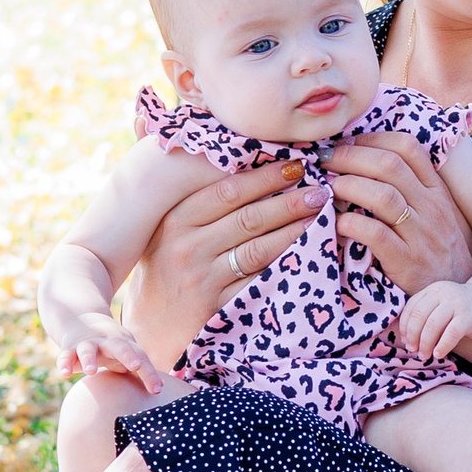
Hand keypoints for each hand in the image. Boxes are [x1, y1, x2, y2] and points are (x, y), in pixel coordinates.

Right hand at [58, 314, 165, 391]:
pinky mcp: (70, 349)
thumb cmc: (111, 346)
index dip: (149, 373)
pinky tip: (64, 373)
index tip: (157, 389)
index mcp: (125, 345)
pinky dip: (64, 363)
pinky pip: (65, 356)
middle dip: (128, 355)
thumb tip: (162, 388)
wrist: (82, 321)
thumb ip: (142, 370)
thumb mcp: (127, 354)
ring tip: (91, 371)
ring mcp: (87, 344)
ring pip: (88, 350)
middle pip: (120, 347)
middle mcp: (107, 342)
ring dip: (89, 359)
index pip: (141, 358)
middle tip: (136, 365)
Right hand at [127, 158, 328, 357]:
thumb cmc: (163, 273)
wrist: (149, 331)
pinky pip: (260, 281)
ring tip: (321, 214)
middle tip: (321, 187)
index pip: (227, 191)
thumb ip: (184, 195)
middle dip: (289, 200)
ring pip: (259, 248)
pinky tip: (308, 253)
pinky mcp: (218, 307)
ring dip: (295, 229)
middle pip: (248, 217)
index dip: (264, 176)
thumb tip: (192, 140)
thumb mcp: (162, 233)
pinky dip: (286, 265)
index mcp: (174, 221)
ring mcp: (203, 279)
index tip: (295, 164)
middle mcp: (186, 247)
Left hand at [326, 131, 471, 292]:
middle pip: (388, 165)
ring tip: (327, 188)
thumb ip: (415, 189)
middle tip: (324, 160)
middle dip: (349, 156)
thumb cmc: (441, 252)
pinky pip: (375, 234)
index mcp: (438, 190)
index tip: (347, 142)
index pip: (408, 147)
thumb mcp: (440, 214)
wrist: (460, 296)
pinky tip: (337, 222)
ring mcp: (422, 234)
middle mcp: (432, 207)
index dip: (372, 139)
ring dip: (347, 185)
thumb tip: (373, 163)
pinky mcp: (408, 262)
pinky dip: (350, 223)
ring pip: (382, 195)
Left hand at [399, 280, 471, 358]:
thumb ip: (425, 315)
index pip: (412, 308)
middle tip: (413, 350)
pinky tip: (438, 354)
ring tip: (424, 355)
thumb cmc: (461, 311)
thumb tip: (406, 339)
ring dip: (425, 343)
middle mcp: (443, 294)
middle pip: (420, 316)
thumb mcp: (441, 306)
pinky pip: (451, 333)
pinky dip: (442, 346)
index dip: (405, 326)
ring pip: (433, 325)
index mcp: (433, 290)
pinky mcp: (469, 317)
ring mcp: (457, 304)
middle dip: (413, 336)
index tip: (406, 341)